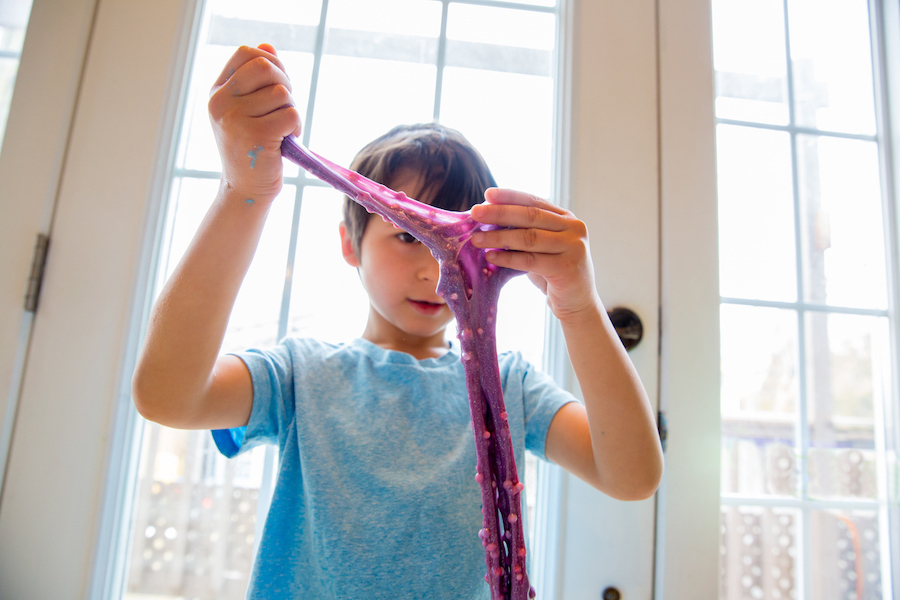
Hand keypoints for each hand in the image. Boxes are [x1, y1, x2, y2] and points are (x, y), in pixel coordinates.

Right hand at [208, 44, 301, 202]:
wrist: (246, 188)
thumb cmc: (252, 147)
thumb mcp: (249, 110)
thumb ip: (257, 80)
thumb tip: (267, 46)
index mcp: (217, 92)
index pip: (246, 53)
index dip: (271, 62)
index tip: (278, 84)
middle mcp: (220, 103)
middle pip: (265, 67)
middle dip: (285, 83)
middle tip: (286, 107)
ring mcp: (235, 120)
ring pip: (281, 93)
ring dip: (292, 110)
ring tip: (283, 130)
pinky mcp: (255, 136)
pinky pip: (291, 115)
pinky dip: (296, 126)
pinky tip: (286, 140)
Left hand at [470, 188, 600, 321]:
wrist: (578, 303)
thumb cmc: (554, 273)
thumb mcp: (541, 248)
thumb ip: (525, 233)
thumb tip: (489, 219)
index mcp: (567, 218)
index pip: (535, 202)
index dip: (510, 197)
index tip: (487, 195)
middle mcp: (574, 228)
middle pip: (531, 216)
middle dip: (500, 213)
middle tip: (475, 213)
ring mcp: (573, 247)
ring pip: (529, 238)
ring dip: (499, 237)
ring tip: (476, 239)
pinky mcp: (567, 268)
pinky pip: (530, 260)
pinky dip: (508, 258)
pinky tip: (491, 256)